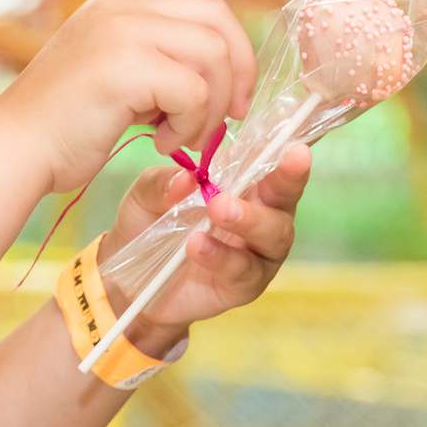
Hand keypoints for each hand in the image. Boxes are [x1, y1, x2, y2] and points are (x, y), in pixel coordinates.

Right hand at [0, 0, 256, 195]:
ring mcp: (120, 33)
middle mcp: (119, 8)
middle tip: (230, 117)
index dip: (234, 49)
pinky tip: (158, 142)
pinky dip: (190, 124)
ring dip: (210, 106)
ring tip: (180, 135)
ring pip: (212, 55)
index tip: (234, 97)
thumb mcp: (113, 77)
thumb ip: (155, 62)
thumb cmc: (62, 129)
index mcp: (117, 6)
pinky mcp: (125, 67)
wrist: (13, 151)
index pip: (203, 7)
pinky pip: (193, 91)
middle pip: (216, 19)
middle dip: (237, 72)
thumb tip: (217, 75)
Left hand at [100, 144, 309, 357]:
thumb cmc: (148, 223)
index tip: (298, 141)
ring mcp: (258, 252)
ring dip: (250, 219)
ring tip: (218, 209)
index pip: (273, 160)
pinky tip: (198, 246)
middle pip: (285, 195)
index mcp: (244, 183)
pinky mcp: (246, 285)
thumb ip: (162, 183)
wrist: (128, 279)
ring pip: (275, 234)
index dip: (291, 150)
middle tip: (277, 160)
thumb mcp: (144, 195)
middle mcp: (262, 214)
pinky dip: (222, 256)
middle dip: (285, 179)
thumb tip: (186, 177)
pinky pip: (243, 270)